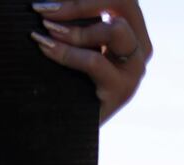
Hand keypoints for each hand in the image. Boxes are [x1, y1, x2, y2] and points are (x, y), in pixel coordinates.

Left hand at [29, 0, 152, 124]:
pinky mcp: (122, 90)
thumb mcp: (73, 49)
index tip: (46, 4)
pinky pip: (95, 61)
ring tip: (44, 33)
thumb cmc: (62, 87)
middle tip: (44, 12)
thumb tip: (50, 5)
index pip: (120, 0)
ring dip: (74, 30)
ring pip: (114, 30)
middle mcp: (139, 48)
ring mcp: (134, 69)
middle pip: (124, 5)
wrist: (60, 132)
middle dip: (80, 5)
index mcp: (130, 32)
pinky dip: (67, 53)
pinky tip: (46, 49)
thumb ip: (75, 27)